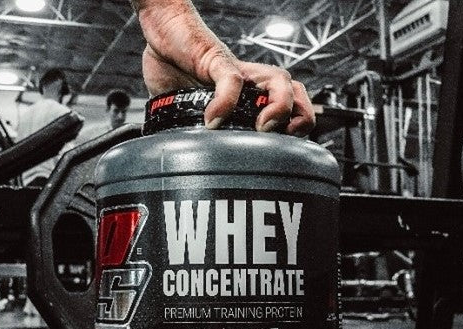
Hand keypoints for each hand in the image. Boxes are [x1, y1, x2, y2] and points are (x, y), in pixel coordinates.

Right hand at [133, 0, 314, 135]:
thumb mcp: (192, 111)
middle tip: (280, 137)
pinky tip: (212, 120)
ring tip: (261, 127)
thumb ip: (199, 132)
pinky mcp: (216, 59)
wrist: (162, 31)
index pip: (291, 108)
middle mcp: (250, 81)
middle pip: (296, 94)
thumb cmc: (177, 69)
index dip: (297, 128)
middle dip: (300, 118)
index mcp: (250, 95)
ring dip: (279, 106)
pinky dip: (226, 102)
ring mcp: (237, 70)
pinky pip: (231, 79)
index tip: (283, 150)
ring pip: (279, 81)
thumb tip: (193, 162)